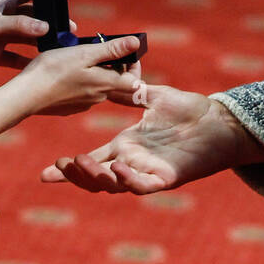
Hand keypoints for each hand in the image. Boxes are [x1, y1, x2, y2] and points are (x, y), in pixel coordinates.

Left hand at [0, 0, 67, 76]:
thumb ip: (17, 25)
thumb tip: (46, 27)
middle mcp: (1, 19)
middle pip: (31, 18)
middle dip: (49, 22)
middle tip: (69, 29)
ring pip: (25, 39)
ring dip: (41, 43)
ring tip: (60, 48)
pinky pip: (14, 59)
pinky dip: (27, 63)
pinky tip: (42, 67)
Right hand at [19, 36, 143, 116]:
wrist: (25, 95)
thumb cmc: (53, 71)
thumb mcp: (84, 53)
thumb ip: (111, 50)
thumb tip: (136, 43)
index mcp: (105, 85)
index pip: (135, 82)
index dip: (134, 66)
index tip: (125, 51)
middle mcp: (97, 98)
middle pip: (115, 82)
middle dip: (111, 64)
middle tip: (97, 47)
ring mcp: (82, 105)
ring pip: (97, 86)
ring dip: (94, 71)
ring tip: (77, 55)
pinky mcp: (69, 107)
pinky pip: (82, 92)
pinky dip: (79, 80)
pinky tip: (64, 71)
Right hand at [40, 85, 263, 193]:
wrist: (219, 121)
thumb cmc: (190, 110)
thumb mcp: (153, 97)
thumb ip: (132, 92)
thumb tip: (115, 77)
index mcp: (126, 146)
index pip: (92, 159)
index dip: (68, 170)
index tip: (44, 173)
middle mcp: (133, 163)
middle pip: (96, 178)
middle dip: (76, 175)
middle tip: (62, 164)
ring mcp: (148, 172)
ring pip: (114, 186)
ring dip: (95, 178)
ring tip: (81, 163)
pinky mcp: (167, 178)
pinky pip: (142, 186)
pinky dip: (128, 181)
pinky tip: (118, 168)